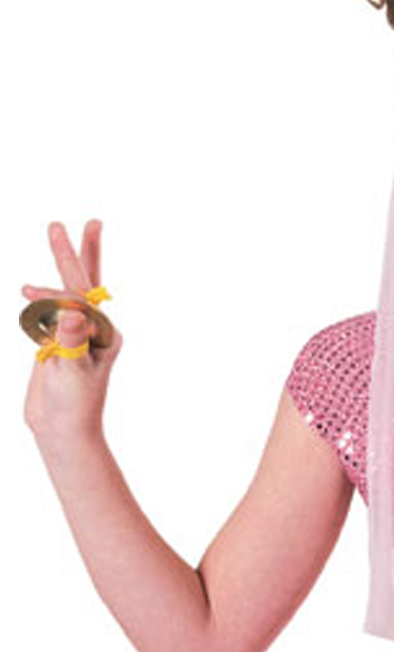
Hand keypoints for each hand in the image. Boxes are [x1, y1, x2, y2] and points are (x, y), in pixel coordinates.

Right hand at [22, 218, 122, 444]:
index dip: (60, 282)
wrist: (62, 431)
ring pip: (69, 293)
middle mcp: (94, 330)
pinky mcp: (60, 343)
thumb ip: (71, 341)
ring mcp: (76, 335)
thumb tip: (73, 313)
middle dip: (83, 251)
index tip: (31, 285)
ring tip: (62, 231)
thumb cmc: (73, 405)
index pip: (82, 296)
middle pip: (87, 282)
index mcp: (104, 333)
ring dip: (66, 263)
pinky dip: (44, 297)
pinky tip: (32, 294)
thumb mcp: (72, 371)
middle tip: (92, 220)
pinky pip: (52, 312)